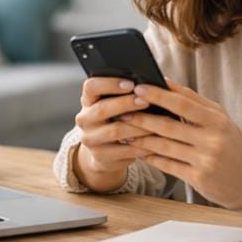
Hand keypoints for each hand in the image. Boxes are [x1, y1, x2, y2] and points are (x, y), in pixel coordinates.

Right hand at [72, 77, 152, 191]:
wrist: (104, 153)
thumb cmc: (116, 120)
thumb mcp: (113, 105)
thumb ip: (125, 94)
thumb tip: (151, 85)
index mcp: (87, 100)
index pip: (91, 86)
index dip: (110, 84)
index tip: (131, 84)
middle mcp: (84, 119)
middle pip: (102, 109)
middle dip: (126, 103)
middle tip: (146, 101)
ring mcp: (91, 140)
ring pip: (115, 131)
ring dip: (138, 125)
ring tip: (157, 120)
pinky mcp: (101, 157)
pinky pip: (125, 150)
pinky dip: (143, 144)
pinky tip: (157, 139)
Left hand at [122, 78, 241, 208]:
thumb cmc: (231, 145)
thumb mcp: (220, 120)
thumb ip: (194, 102)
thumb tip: (165, 82)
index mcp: (217, 120)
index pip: (182, 103)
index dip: (158, 95)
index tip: (138, 87)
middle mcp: (212, 139)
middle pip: (169, 125)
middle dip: (142, 117)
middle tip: (121, 110)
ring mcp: (205, 160)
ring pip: (164, 146)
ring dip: (141, 138)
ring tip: (124, 130)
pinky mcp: (198, 178)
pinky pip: (167, 165)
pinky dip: (151, 156)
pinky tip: (138, 150)